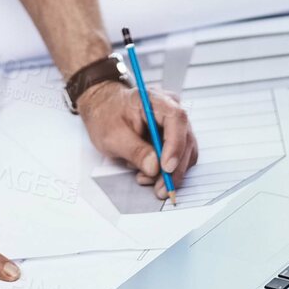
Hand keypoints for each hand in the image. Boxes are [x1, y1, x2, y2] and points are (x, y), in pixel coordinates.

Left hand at [77, 80, 199, 199]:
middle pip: (185, 139)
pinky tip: (149, 174)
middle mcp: (170, 109)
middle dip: (174, 169)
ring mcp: (174, 123)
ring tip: (145, 178)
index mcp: (154, 100)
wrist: (103, 109)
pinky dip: (167, 171)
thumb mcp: (112, 135)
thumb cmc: (106, 115)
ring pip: (185, 152)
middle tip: (161, 189)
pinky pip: (179, 157)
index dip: (175, 145)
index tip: (166, 168)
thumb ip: (135, 150)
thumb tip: (155, 167)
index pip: (176, 119)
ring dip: (170, 173)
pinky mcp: (173, 137)